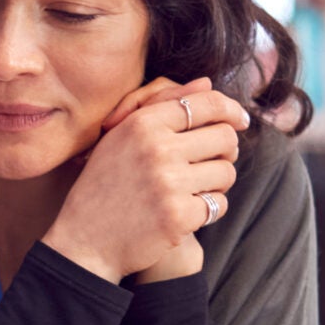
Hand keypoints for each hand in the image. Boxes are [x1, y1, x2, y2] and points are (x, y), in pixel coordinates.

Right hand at [42, 77, 249, 284]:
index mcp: (143, 123)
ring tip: (196, 188)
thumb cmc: (105, 185)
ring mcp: (169, 184)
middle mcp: (157, 149)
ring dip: (217, 182)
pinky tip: (188, 212)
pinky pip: (218, 205)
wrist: (84, 240)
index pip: (207, 104)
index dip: (231, 110)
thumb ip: (163, 105)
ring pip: (226, 172)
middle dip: (226, 150)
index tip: (240, 120)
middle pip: (225, 137)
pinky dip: (208, 210)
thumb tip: (208, 83)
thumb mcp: (122, 136)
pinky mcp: (179, 216)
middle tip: (214, 160)